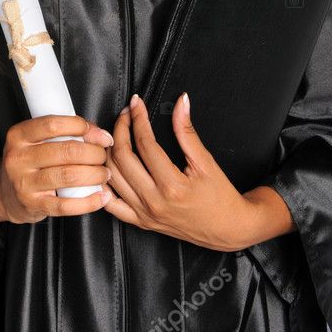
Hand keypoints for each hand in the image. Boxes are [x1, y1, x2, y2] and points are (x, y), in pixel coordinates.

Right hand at [0, 113, 113, 223]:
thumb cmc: (30, 161)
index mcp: (19, 135)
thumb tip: (99, 135)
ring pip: (69, 176)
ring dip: (95, 174)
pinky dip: (89, 202)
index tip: (99, 135)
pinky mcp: (33, 205)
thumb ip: (64, 132)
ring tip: (104, 173)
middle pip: (66, 151)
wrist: (6, 193)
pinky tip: (101, 196)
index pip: (53, 124)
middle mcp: (18, 158)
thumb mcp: (37, 140)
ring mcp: (24, 183)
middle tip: (103, 156)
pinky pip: (65, 205)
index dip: (82, 127)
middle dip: (94, 153)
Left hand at [102, 93, 294, 251]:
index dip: (138, 119)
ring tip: (116, 134)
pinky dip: (104, 186)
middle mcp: (154, 201)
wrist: (227, 228)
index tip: (137, 104)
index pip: (144, 143)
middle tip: (126, 115)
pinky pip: (112, 206)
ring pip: (112, 178)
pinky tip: (105, 169)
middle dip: (120, 129)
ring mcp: (145, 214)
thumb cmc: (220, 197)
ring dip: (109, 152)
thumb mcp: (206, 161)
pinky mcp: (141, 222)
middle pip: (122, 158)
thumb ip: (187, 132)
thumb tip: (181, 103)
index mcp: (172, 186)